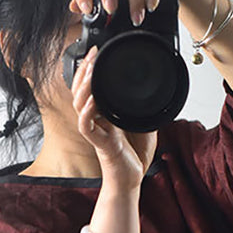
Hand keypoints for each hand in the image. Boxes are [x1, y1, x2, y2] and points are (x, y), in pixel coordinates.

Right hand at [71, 44, 156, 188]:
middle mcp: (95, 120)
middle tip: (91, 54)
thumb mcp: (143, 124)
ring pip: (79, 103)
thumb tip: (153, 90)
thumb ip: (142, 108)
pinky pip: (85, 125)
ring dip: (83, 85)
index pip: (89, 87)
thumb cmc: (134, 155)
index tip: (95, 52)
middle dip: (83, 70)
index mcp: (103, 114)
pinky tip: (92, 99)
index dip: (88, 70)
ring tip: (90, 70)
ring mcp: (95, 131)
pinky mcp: (98, 143)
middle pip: (79, 90)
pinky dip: (87, 111)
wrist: (132, 180)